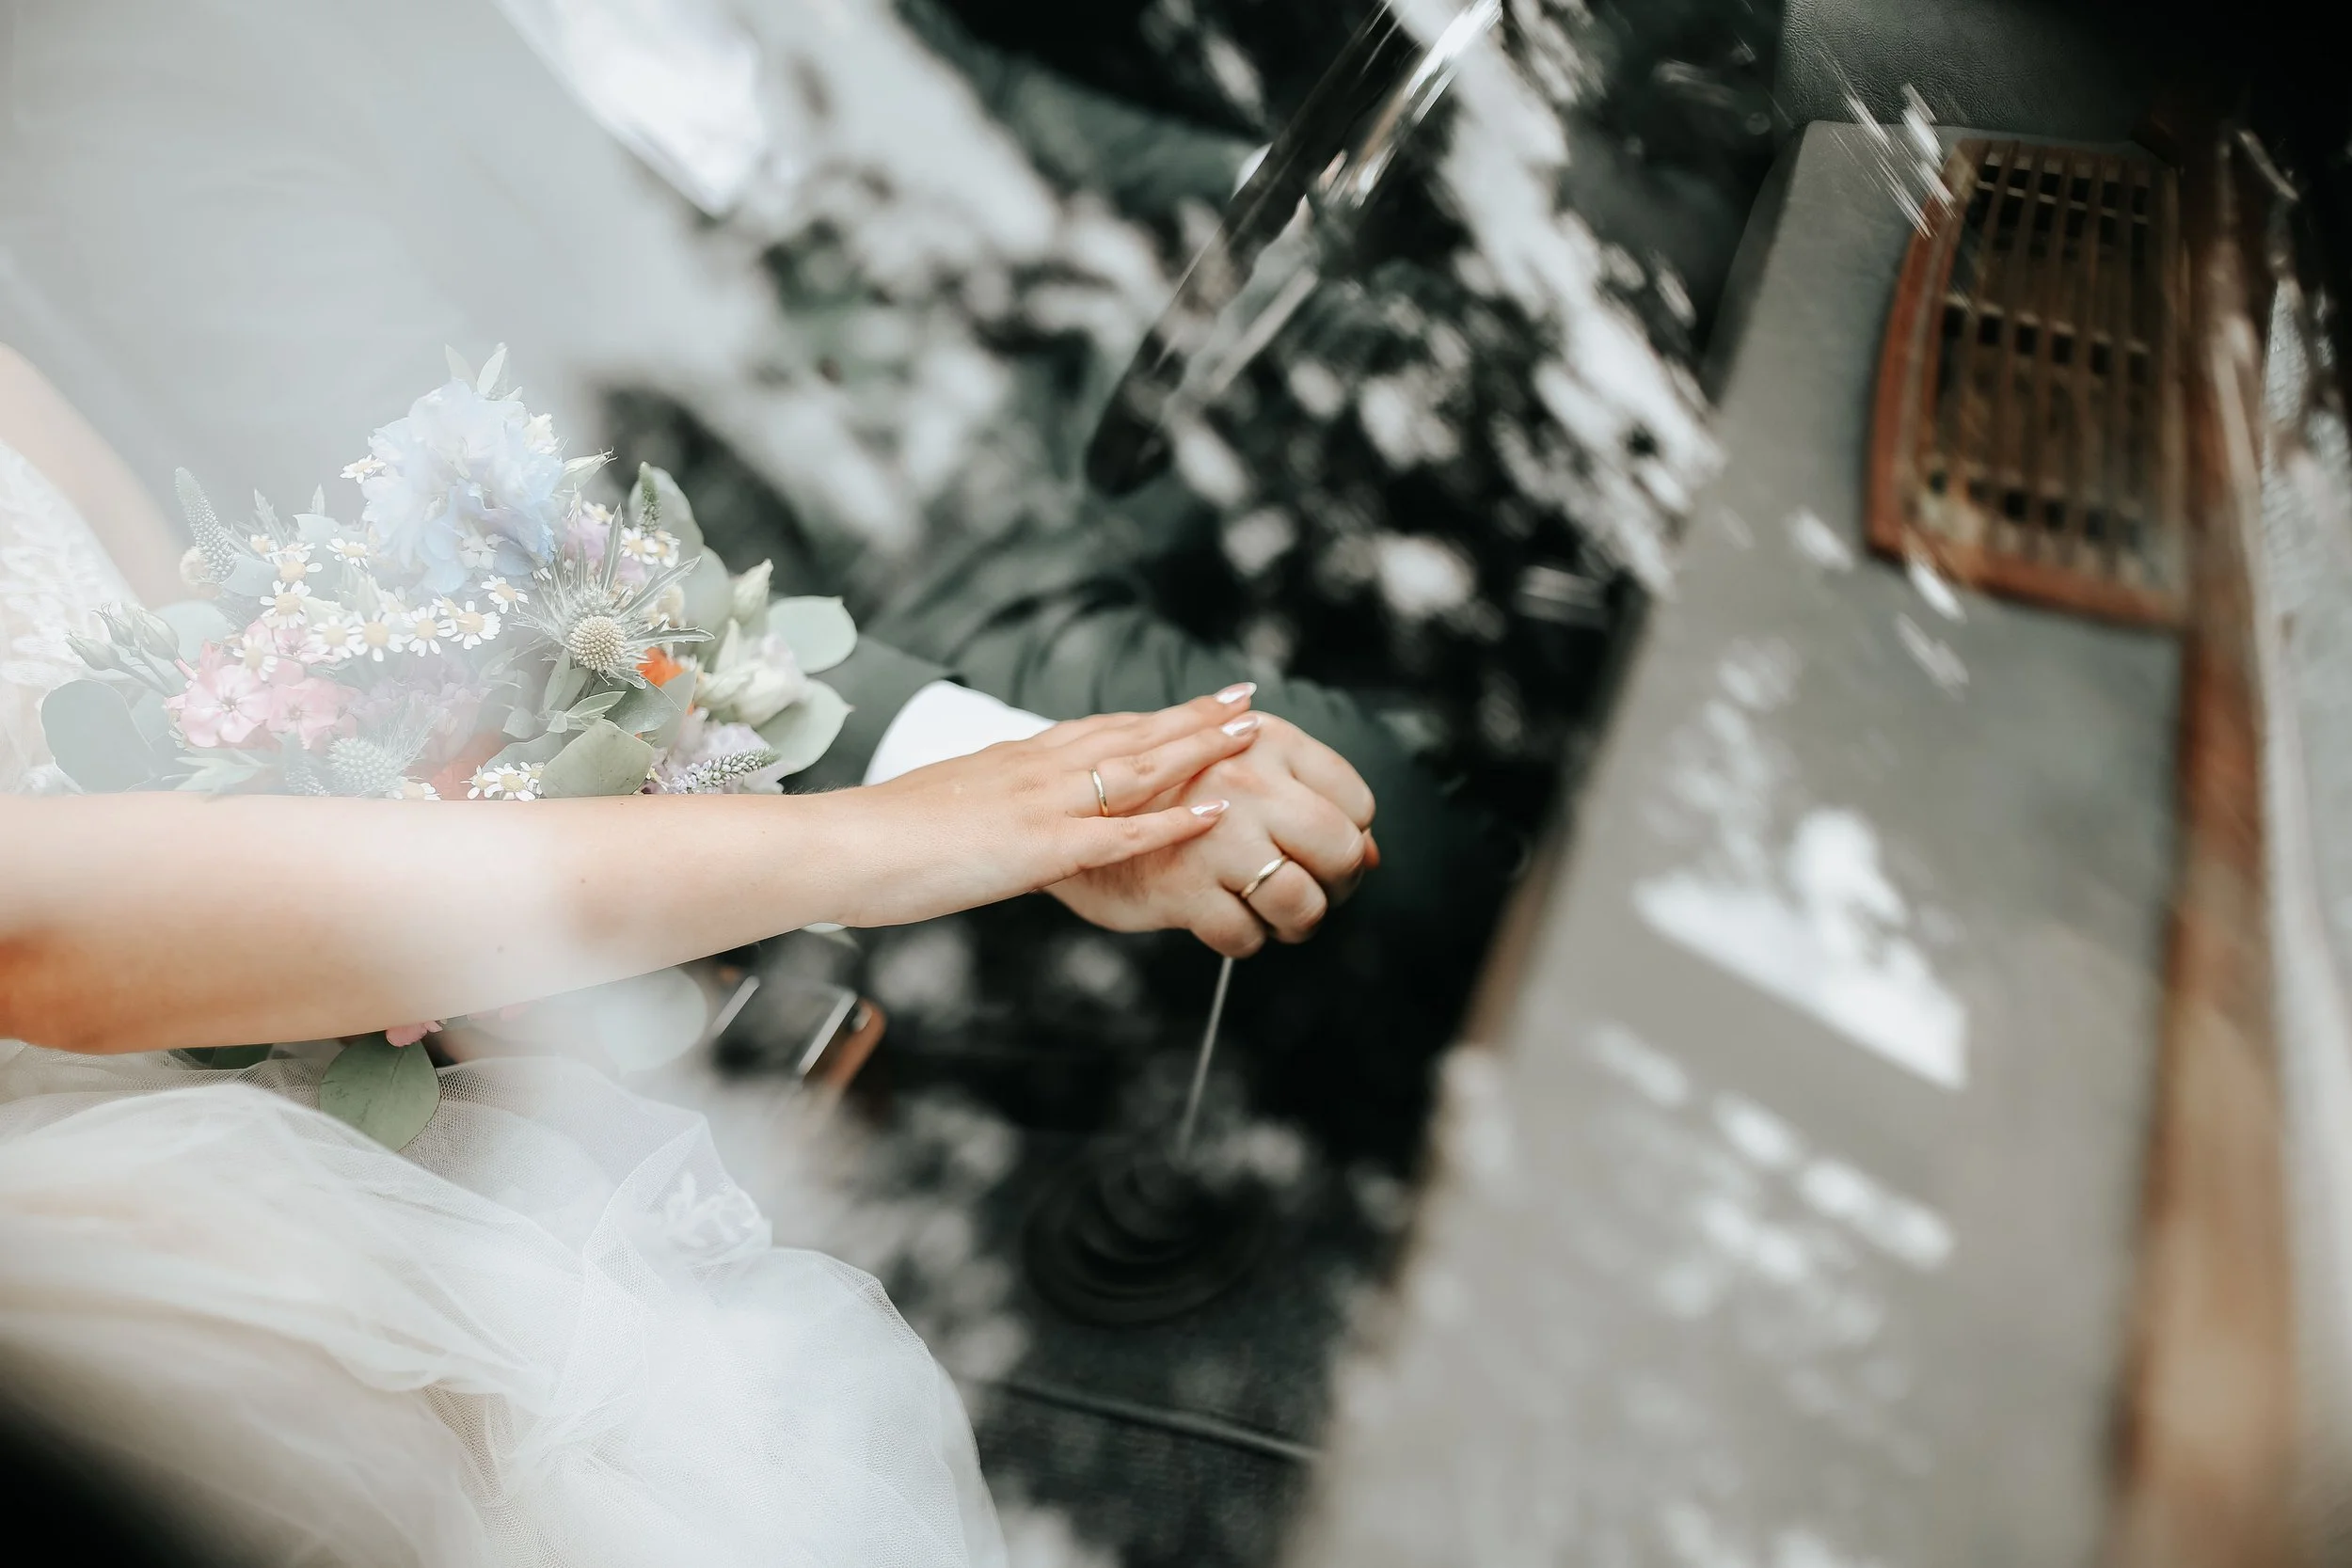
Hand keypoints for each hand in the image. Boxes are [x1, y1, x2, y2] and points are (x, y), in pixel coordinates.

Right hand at [817, 692, 1264, 929]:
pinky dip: (1173, 821)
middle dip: (1194, 718)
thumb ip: (988, 812)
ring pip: (1138, 768)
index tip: (1196, 702)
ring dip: (1198, 748)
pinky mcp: (1038, 846)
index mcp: (1013, 760)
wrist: (839, 846)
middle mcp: (1035, 768)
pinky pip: (1120, 833)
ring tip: (1249, 732)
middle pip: (1132, 735)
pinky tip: (1216, 812)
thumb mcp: (945, 812)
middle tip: (1248, 698)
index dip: (1155, 717)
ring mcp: (1041, 804)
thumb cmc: (879, 840)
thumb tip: (1005, 823)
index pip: (1101, 730)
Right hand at [1049, 704, 1377, 957]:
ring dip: (1295, 922)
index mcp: (1268, 741)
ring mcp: (1214, 834)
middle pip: (1340, 851)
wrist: (1069, 806)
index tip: (1324, 855)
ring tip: (1275, 916)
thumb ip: (1305, 797)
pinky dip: (1245, 940)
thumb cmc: (1166, 791)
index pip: (1356, 802)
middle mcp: (1247, 780)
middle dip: (1335, 887)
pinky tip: (1228, 921)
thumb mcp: (1238, 767)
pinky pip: (1246, 935)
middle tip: (1311, 895)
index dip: (1350, 839)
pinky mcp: (1181, 887)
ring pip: (1300, 901)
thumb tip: (1375, 855)